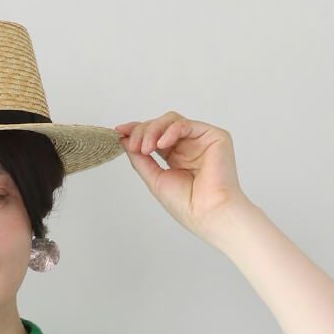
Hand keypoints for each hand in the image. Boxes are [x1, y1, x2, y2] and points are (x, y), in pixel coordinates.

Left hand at [113, 113, 249, 240]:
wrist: (208, 213)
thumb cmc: (187, 205)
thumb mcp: (155, 179)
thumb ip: (140, 159)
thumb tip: (124, 140)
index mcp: (176, 157)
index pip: (154, 136)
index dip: (136, 131)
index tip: (118, 131)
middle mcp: (188, 146)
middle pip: (160, 125)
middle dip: (142, 132)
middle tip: (134, 146)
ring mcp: (200, 140)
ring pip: (171, 120)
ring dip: (153, 130)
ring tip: (146, 148)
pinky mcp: (214, 136)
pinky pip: (186, 124)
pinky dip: (170, 130)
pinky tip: (161, 144)